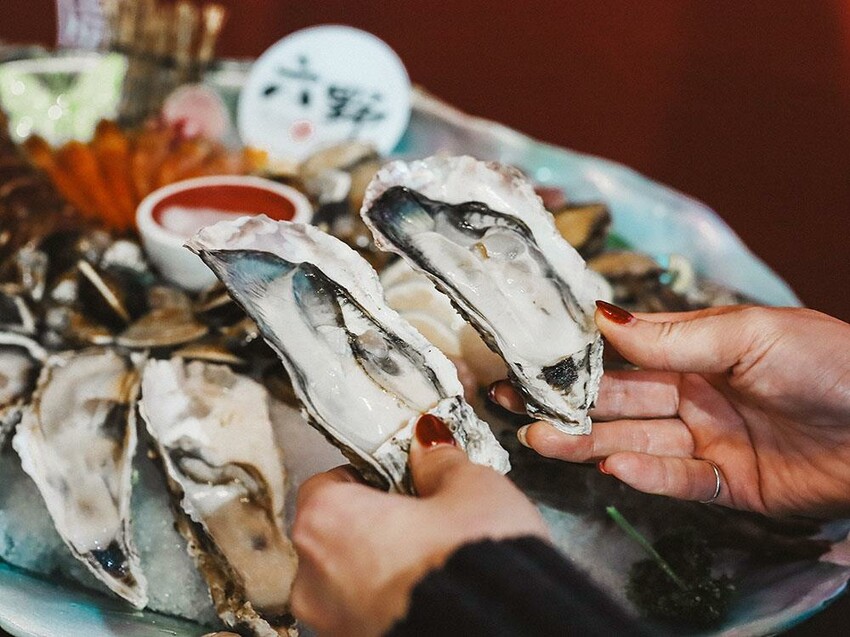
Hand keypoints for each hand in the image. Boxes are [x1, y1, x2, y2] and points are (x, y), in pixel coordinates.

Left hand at [290, 415, 548, 636]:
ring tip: (434, 562)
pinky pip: (367, 616)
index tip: (403, 482)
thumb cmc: (476, 562)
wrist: (503, 634)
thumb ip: (440, 463)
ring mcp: (333, 625)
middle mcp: (312, 577)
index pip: (328, 484)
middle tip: (424, 521)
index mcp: (326, 519)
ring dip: (383, 569)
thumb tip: (429, 444)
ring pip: (349, 582)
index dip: (370, 479)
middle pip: (336, 536)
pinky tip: (433, 595)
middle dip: (375, 526)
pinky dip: (392, 603)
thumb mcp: (471, 489)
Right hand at [490, 304, 849, 517]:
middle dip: (568, 403)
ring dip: (590, 441)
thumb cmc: (829, 363)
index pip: (626, 354)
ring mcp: (709, 440)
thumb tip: (601, 315)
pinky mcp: (729, 484)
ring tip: (542, 439)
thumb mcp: (750, 334)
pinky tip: (614, 469)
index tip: (530, 357)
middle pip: (620, 402)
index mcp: (699, 351)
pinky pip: (680, 480)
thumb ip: (673, 335)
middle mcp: (695, 394)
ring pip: (636, 440)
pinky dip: (647, 476)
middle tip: (515, 405)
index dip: (580, 356)